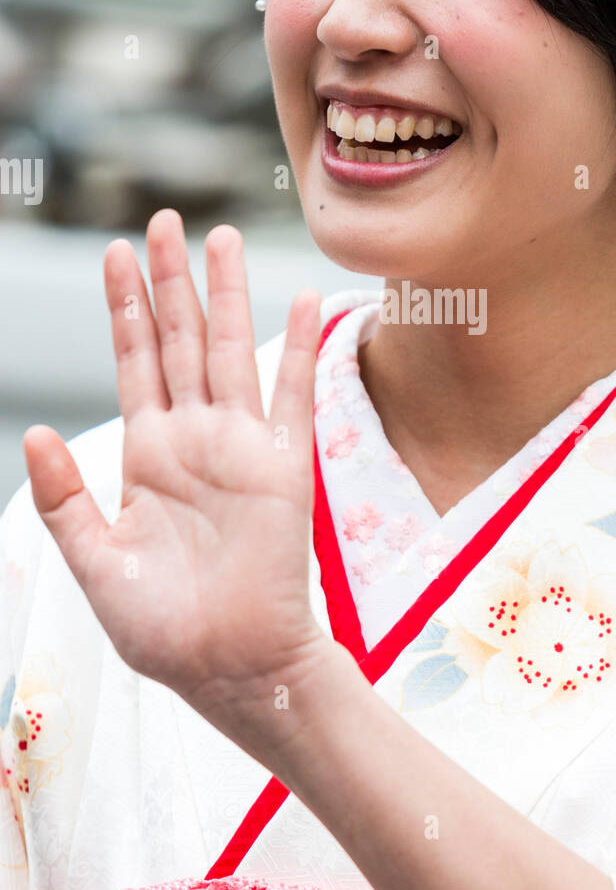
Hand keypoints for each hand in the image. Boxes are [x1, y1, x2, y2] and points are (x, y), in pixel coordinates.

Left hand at [22, 210, 329, 727]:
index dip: (127, 309)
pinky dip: (300, 346)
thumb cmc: (164, 630)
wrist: (231, 668)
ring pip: (230, 352)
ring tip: (218, 238)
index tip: (118, 254)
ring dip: (225, 296)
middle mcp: (193, 439)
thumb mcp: (96, 564)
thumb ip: (67, 499)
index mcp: (147, 456)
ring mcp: (240, 448)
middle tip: (163, 221)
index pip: (134, 363)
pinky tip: (303, 300)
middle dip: (170, 282)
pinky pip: (293, 394)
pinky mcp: (285, 466)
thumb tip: (36, 431)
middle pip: (180, 341)